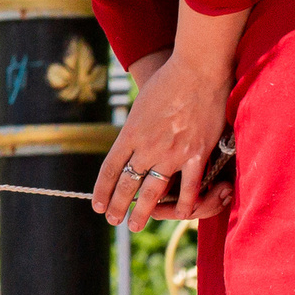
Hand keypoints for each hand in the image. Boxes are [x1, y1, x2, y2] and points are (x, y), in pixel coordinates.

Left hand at [94, 48, 230, 229]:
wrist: (197, 69)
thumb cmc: (169, 81)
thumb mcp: (141, 105)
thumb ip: (136, 129)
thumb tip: (130, 144)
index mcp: (130, 133)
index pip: (109, 169)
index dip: (102, 190)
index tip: (97, 204)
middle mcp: (147, 147)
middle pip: (127, 184)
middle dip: (117, 205)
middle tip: (112, 220)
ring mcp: (172, 153)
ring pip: (153, 191)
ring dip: (142, 211)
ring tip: (134, 225)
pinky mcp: (197, 154)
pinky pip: (190, 187)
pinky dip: (185, 203)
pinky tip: (181, 215)